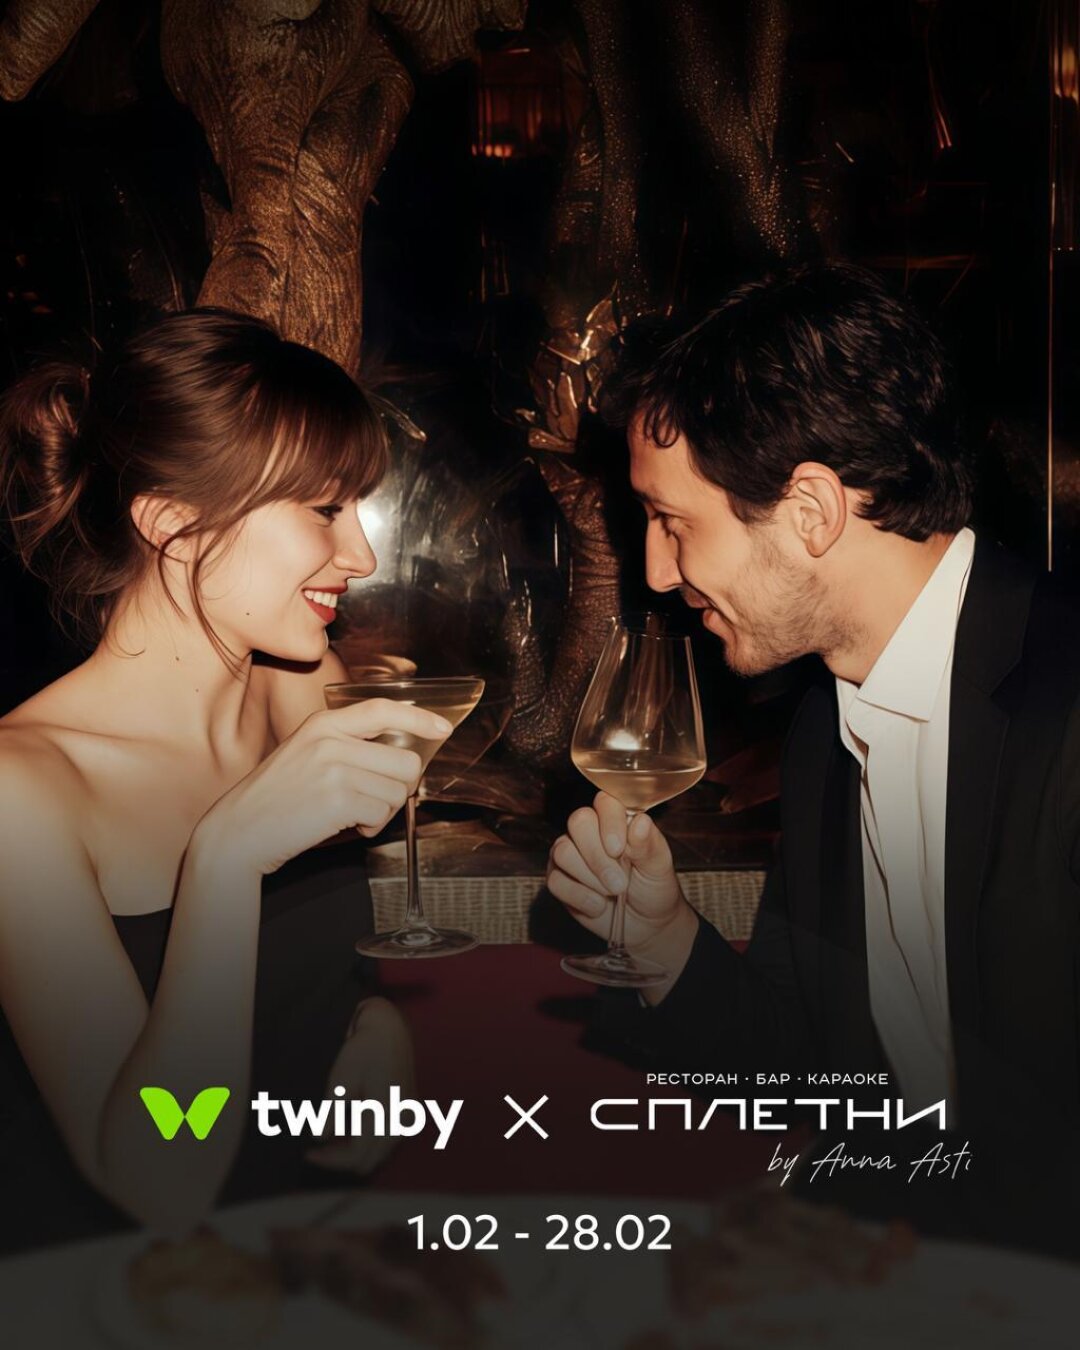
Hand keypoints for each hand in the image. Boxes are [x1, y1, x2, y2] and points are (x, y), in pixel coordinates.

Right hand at [196, 699, 451, 874]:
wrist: (239, 830)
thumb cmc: (277, 798)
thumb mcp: (307, 753)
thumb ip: (348, 745)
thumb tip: (402, 754)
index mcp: (324, 723)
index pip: (384, 709)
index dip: (419, 718)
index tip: (442, 728)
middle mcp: (331, 739)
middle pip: (406, 759)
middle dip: (401, 786)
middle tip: (376, 799)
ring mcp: (335, 768)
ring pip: (398, 789)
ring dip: (384, 810)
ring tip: (354, 814)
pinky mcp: (338, 798)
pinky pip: (383, 812)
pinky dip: (373, 826)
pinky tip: (349, 825)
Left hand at [306, 997, 414, 1175]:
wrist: (389, 1028)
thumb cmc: (365, 1049)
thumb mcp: (341, 1080)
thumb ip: (331, 1114)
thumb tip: (320, 1139)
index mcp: (385, 1112)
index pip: (357, 1155)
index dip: (331, 1160)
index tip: (310, 1154)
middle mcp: (402, 1120)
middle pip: (370, 1160)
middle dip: (341, 1159)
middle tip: (317, 1150)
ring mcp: (408, 1117)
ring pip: (379, 1154)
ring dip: (355, 1153)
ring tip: (330, 1141)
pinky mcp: (408, 1113)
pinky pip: (387, 1142)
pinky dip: (367, 1143)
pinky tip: (348, 1130)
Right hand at [546, 791, 688, 947]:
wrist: (645, 923)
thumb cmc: (653, 886)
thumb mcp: (659, 865)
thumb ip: (649, 843)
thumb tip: (640, 821)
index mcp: (616, 819)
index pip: (604, 802)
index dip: (610, 823)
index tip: (619, 850)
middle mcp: (589, 830)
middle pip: (578, 822)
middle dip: (598, 857)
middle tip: (620, 883)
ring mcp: (570, 853)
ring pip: (563, 852)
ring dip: (591, 879)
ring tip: (613, 893)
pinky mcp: (558, 878)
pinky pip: (555, 881)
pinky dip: (581, 898)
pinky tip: (599, 905)